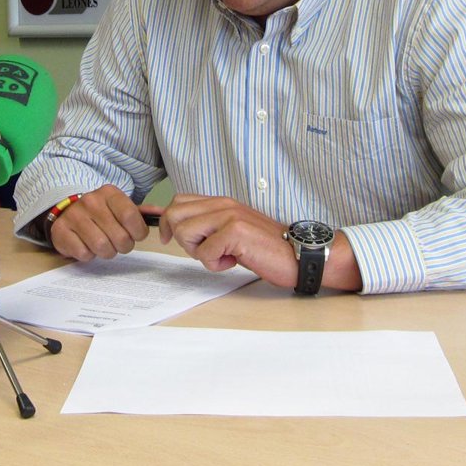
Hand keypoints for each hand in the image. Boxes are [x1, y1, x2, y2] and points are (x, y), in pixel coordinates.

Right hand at [50, 185, 155, 260]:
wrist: (67, 212)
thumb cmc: (100, 213)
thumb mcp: (119, 207)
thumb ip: (141, 212)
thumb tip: (163, 213)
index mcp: (109, 193)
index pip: (131, 216)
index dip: (138, 232)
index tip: (136, 235)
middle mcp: (91, 201)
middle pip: (119, 237)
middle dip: (123, 246)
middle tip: (119, 243)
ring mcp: (74, 216)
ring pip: (102, 247)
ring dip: (107, 252)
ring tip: (104, 245)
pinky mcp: (61, 231)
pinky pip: (83, 253)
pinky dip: (89, 255)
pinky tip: (87, 245)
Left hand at [158, 194, 298, 287]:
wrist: (298, 255)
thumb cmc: (265, 248)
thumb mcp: (232, 231)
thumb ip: (208, 225)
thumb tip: (172, 227)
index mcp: (221, 202)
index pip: (178, 201)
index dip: (166, 222)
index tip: (167, 238)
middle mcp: (223, 204)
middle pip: (174, 214)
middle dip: (181, 238)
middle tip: (205, 250)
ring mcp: (229, 216)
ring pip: (184, 233)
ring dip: (199, 252)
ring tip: (222, 255)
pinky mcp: (235, 232)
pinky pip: (204, 252)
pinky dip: (215, 264)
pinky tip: (234, 261)